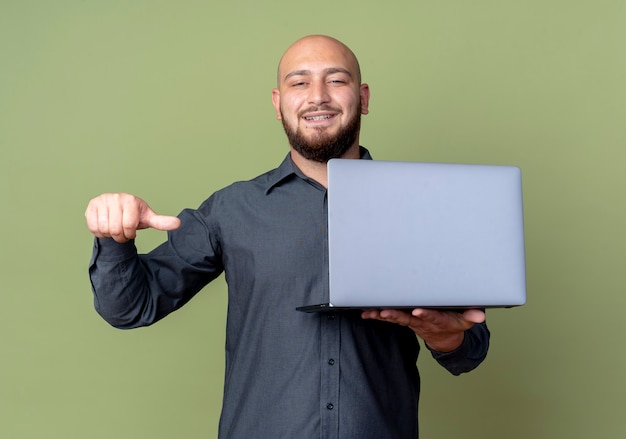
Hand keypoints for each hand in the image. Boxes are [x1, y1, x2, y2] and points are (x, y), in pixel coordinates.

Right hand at [85, 193, 180, 242]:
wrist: (118, 212)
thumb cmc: (135, 216)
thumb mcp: (149, 219)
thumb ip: (162, 222)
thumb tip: (178, 223)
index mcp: (131, 200)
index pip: (129, 226)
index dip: (130, 234)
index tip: (132, 231)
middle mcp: (116, 197)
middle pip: (116, 229)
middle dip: (120, 236)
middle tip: (122, 232)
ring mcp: (102, 200)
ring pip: (103, 228)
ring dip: (109, 234)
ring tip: (114, 228)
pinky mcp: (91, 205)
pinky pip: (93, 226)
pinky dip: (99, 232)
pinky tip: (105, 226)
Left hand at [361, 308, 484, 352]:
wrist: (444, 336)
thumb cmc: (453, 323)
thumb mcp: (466, 321)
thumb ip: (472, 316)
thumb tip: (480, 315)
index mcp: (437, 320)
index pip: (431, 317)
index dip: (424, 314)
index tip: (417, 311)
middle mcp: (421, 321)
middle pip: (407, 318)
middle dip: (396, 315)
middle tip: (385, 312)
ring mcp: (411, 321)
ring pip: (396, 318)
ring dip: (383, 315)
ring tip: (372, 312)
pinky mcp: (404, 319)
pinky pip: (389, 317)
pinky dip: (377, 315)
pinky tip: (366, 313)